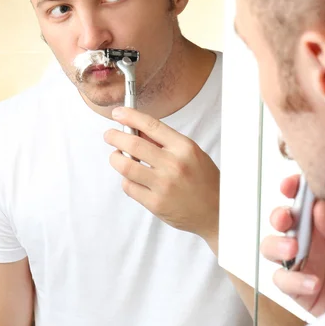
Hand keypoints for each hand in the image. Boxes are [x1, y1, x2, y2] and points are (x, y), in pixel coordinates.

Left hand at [103, 108, 219, 244]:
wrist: (216, 212)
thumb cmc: (205, 181)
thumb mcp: (192, 154)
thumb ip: (166, 143)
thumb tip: (138, 130)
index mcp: (184, 148)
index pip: (151, 125)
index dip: (130, 116)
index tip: (118, 113)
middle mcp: (173, 164)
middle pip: (133, 144)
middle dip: (114, 136)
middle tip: (109, 135)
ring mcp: (163, 185)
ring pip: (125, 166)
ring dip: (115, 158)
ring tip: (117, 156)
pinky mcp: (155, 203)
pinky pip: (129, 187)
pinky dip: (126, 179)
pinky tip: (131, 178)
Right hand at [260, 175, 324, 316]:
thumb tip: (319, 209)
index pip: (307, 197)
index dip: (294, 188)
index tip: (289, 186)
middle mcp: (312, 237)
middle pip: (283, 220)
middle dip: (280, 216)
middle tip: (287, 219)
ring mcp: (304, 261)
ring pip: (272, 247)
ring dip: (277, 245)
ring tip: (293, 250)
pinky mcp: (299, 288)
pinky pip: (284, 280)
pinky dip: (294, 280)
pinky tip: (314, 283)